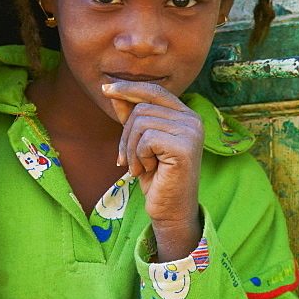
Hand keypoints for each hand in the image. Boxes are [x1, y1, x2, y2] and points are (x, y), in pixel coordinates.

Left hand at [102, 81, 202, 259]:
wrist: (170, 210)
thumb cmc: (156, 177)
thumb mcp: (138, 143)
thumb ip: (130, 117)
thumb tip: (112, 90)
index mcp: (185, 115)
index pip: (154, 91)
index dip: (128, 89)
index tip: (105, 88)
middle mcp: (193, 120)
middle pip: (141, 108)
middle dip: (125, 135)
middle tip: (126, 160)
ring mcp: (191, 132)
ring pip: (141, 122)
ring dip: (130, 149)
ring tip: (139, 167)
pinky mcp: (184, 148)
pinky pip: (146, 139)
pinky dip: (138, 157)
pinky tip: (147, 171)